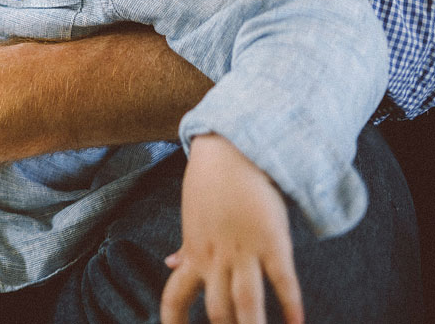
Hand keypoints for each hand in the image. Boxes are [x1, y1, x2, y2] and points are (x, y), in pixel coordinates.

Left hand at [162, 134, 303, 323]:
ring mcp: (244, 252)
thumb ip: (186, 248)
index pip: (174, 298)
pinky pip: (283, 281)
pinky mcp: (273, 243)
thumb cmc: (210, 186)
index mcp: (194, 255)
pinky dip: (291, 305)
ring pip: (247, 303)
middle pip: (217, 312)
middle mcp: (215, 259)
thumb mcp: (192, 220)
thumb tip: (169, 263)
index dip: (173, 322)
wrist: (232, 152)